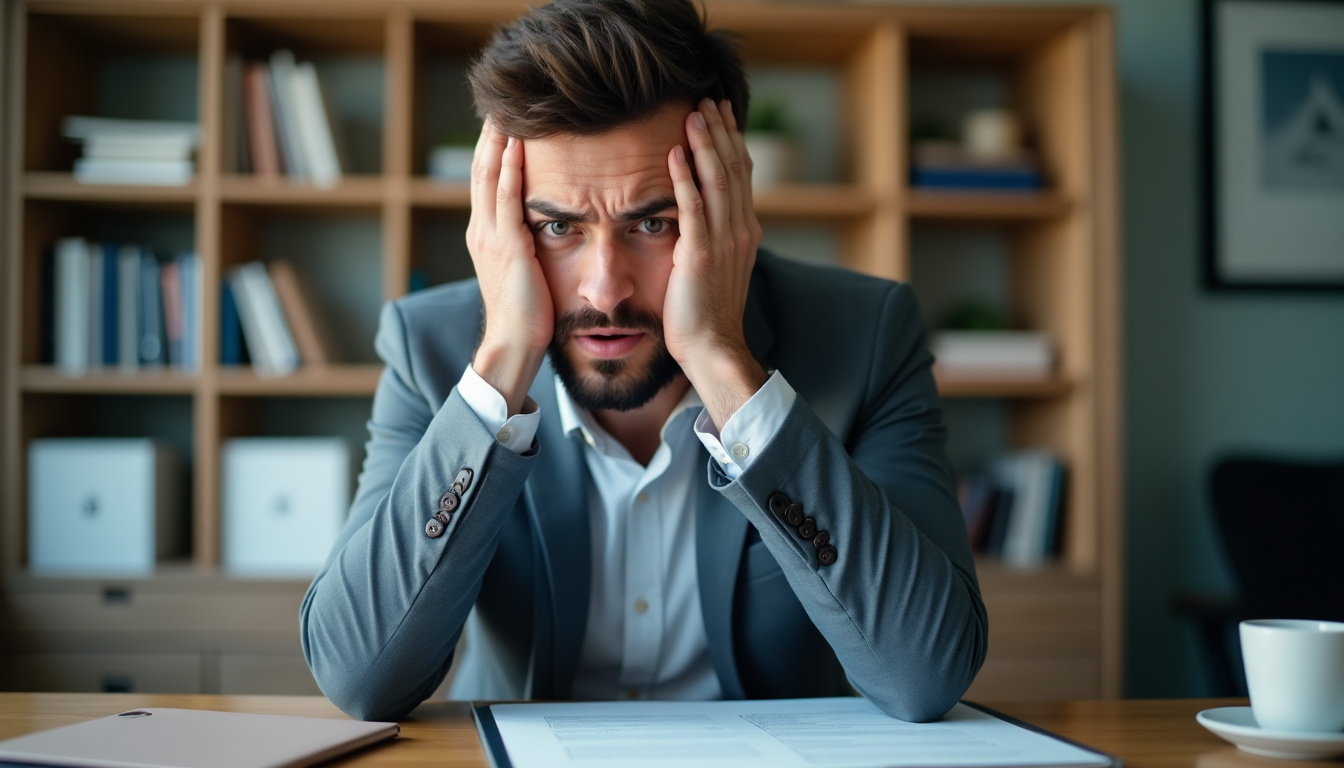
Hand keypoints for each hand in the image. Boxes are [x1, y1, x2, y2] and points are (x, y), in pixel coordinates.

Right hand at [466, 122, 551, 415]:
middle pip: (482, 169)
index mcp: (485, 236)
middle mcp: (481, 231)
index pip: (486, 181)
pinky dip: (509, 168)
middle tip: (501, 102)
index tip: (504, 122)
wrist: (514, 344)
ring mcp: (491, 237)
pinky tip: (516, 145)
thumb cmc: (527, 316)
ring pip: (489, 176)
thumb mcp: (523, 273)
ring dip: (499, 141)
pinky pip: (506, 198)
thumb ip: (525, 248)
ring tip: (507, 110)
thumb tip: (541, 232)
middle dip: (491, 135)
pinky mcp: (507, 246)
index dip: (493, 150)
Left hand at [664, 99, 766, 427]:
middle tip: (707, 100)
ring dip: (705, 145)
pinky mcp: (699, 256)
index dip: (731, 141)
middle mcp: (740, 231)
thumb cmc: (706, 313)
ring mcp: (722, 242)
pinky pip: (693, 209)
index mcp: (745, 232)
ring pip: (718, 181)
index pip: (741, 175)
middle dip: (720, 132)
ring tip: (693, 114)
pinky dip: (684, 179)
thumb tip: (701, 213)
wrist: (712, 348)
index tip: (720, 114)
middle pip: (734, 169)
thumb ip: (713, 235)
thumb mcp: (716, 266)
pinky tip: (674, 155)